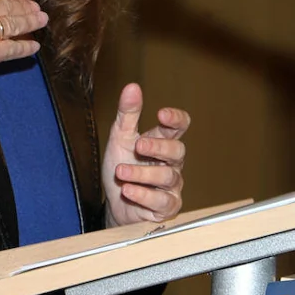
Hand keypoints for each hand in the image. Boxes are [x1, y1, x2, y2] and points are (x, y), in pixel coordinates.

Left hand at [101, 83, 190, 226]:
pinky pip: (162, 201)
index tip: (162, 114)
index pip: (179, 127)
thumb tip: (132, 87)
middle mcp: (171, 164)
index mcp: (162, 142)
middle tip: (138, 145)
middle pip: (177, 151)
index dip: (176, 119)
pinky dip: (144, 195)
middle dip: (158, 147)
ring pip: (167, 177)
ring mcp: (171, 186)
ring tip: (121, 172)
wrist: (115, 205)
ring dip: (142, 173)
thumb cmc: (122, 170)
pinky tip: (128, 191)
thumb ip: (128, 114)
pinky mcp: (167, 207)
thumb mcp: (120, 139)